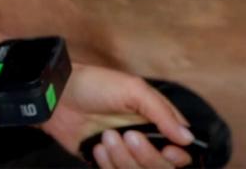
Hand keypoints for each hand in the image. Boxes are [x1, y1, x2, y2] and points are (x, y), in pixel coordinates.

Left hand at [39, 63, 194, 168]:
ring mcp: (124, 154)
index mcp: (156, 122)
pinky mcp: (106, 163)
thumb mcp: (133, 89)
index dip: (176, 156)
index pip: (180, 150)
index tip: (168, 151)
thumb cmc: (94, 84)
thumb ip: (162, 112)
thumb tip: (187, 137)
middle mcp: (144, 141)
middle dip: (147, 156)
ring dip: (123, 159)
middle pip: (161, 166)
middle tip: (128, 136)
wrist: (58, 96)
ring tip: (107, 136)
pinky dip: (108, 165)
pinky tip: (97, 146)